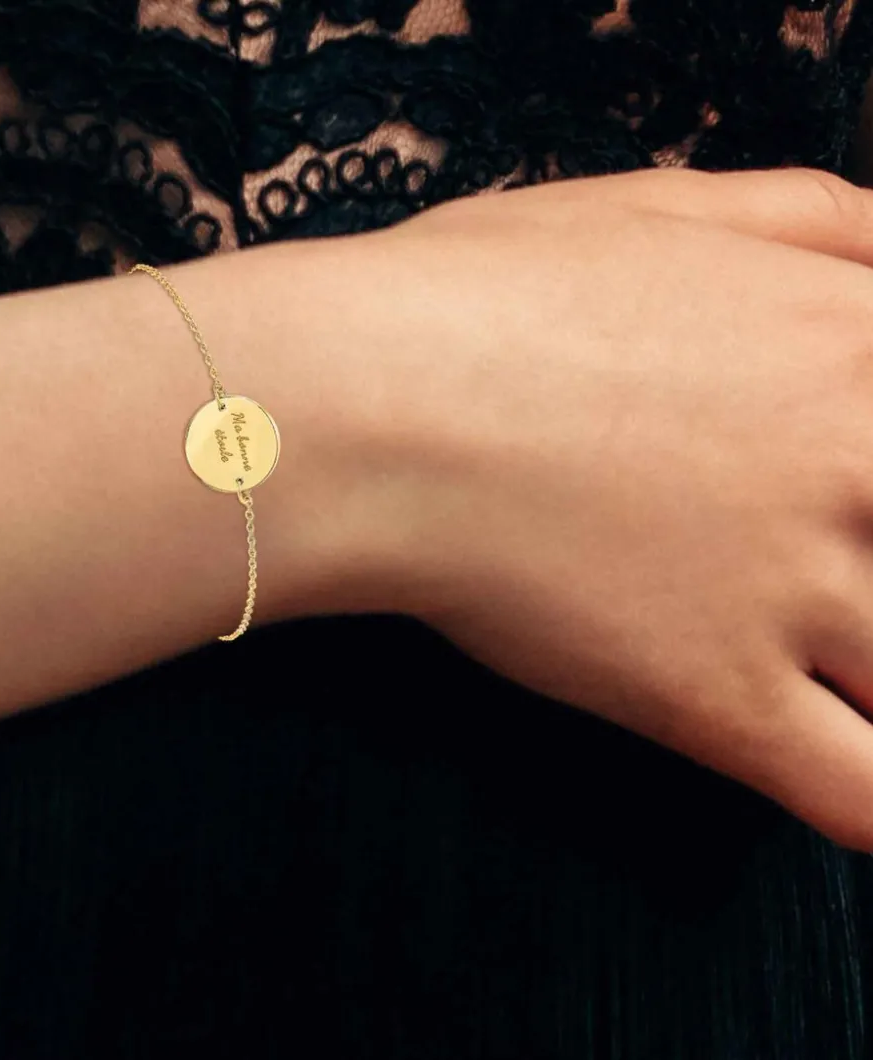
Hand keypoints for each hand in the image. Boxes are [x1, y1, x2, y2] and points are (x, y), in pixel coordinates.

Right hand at [339, 167, 872, 848]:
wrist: (368, 406)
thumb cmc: (485, 298)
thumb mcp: (660, 206)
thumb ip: (816, 220)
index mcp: (858, 344)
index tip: (847, 500)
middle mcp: (863, 471)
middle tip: (822, 572)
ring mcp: (796, 595)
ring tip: (824, 667)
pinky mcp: (714, 700)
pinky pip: (862, 800)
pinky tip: (841, 772)